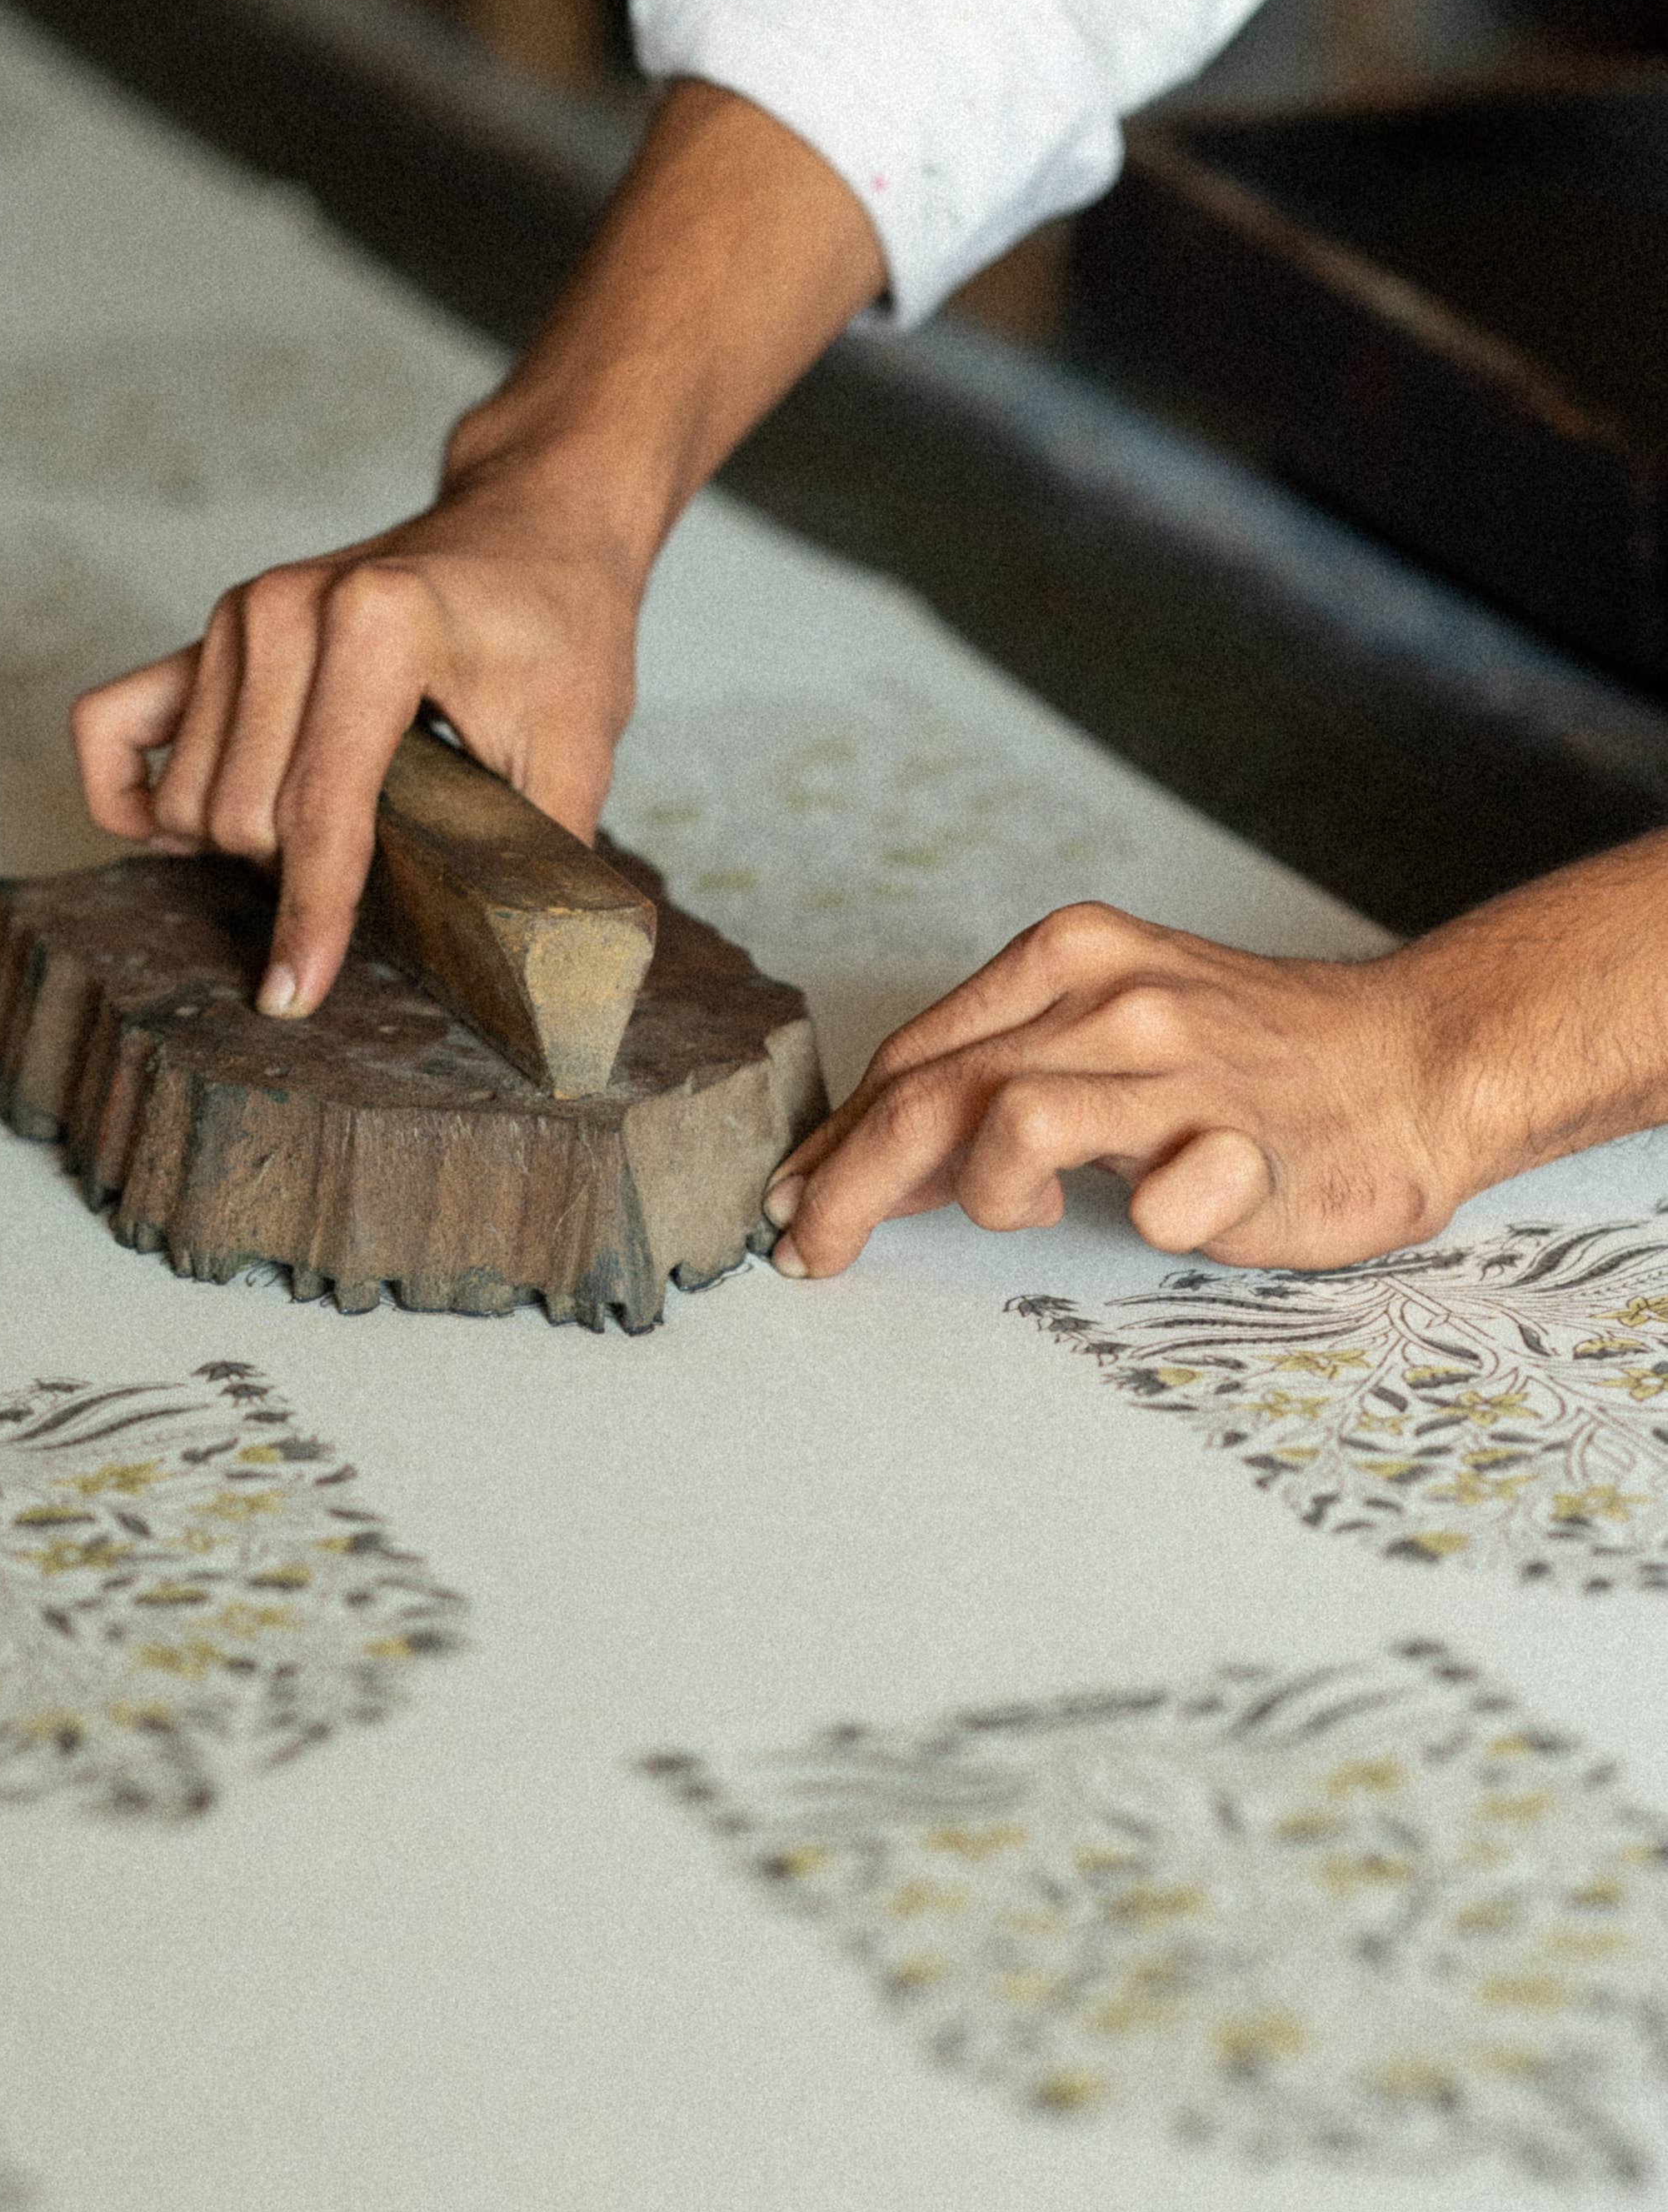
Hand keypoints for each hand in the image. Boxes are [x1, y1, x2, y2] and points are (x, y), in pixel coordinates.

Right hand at [69, 82, 888, 1019]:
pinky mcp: (208, 629)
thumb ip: (539, 857)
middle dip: (296, 875)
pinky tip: (182, 832)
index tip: (291, 997)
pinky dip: (129, 794)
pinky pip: (109, 725)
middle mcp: (286, 611)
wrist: (532, 524)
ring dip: (239, 846)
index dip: (307, 919)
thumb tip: (525, 977)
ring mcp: (236, 615)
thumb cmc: (558, 629)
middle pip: (242, 817)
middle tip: (379, 862)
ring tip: (322, 834)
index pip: (319, 810)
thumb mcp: (580, 746)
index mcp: (379, 625)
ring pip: (189, 798)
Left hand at [764, 844, 1667, 1277]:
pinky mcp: (1250, 1142)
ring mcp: (1184, 1067)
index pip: (915, 1055)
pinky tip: (1158, 1213)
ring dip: (985, 1193)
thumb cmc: (1252, 1066)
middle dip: (848, 1185)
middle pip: (933, 1093)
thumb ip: (999, 1077)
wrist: (1419, 1065)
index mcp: (1069, 959)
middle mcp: (1115, 999)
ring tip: (1017, 1218)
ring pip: (1013, 1123)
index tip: (792, 1201)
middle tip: (811, 1252)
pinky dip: (1147, 1215)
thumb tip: (872, 1162)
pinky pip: (1164, 1193)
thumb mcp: (1106, 1039)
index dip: (838, 1140)